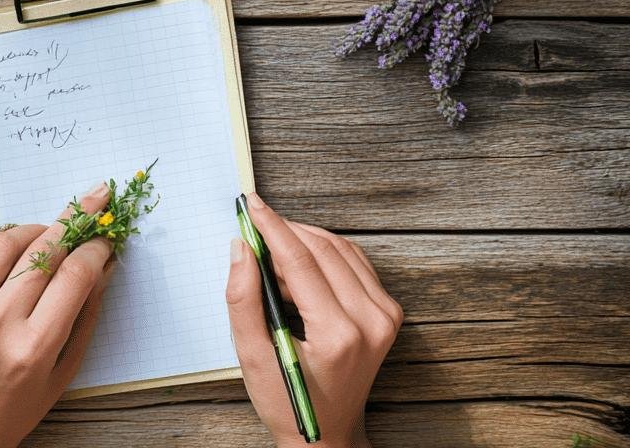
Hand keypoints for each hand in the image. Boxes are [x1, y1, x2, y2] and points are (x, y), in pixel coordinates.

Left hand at [0, 183, 115, 447]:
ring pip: (1, 243)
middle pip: (41, 253)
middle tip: (91, 203)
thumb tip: (103, 263)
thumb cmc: (16, 404)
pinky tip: (7, 248)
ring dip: (31, 230)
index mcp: (32, 348)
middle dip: (73, 222)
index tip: (105, 237)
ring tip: (46, 234)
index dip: (95, 249)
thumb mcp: (63, 370)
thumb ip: (85, 315)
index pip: (73, 276)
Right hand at [226, 193, 402, 447]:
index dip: (272, 227)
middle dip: (284, 232)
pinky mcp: (388, 312)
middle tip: (252, 229)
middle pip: (322, 249)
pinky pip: (354, 262)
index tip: (251, 205)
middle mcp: (371, 321)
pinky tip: (298, 266)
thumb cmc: (289, 402)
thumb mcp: (253, 357)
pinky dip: (323, 254)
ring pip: (340, 249)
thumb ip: (243, 299)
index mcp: (339, 334)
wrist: (328, 435)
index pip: (300, 261)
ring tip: (271, 257)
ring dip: (303, 241)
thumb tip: (241, 248)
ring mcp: (385, 315)